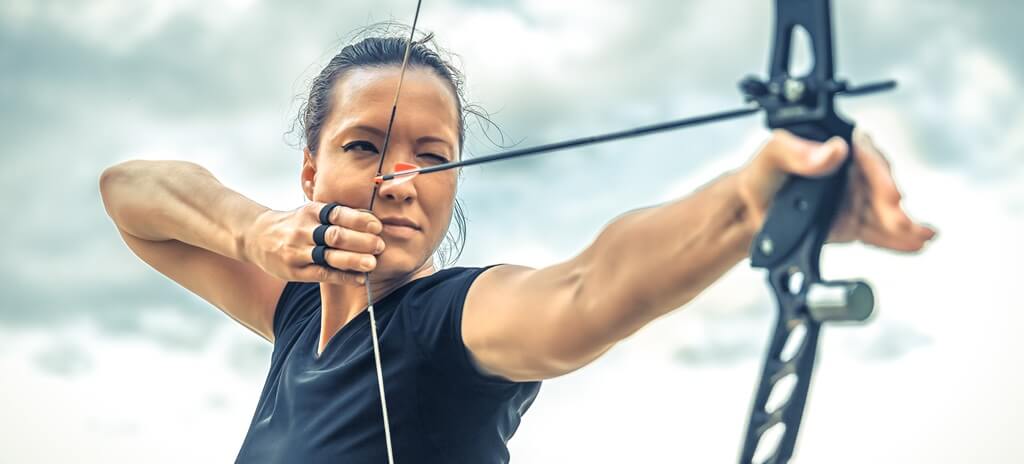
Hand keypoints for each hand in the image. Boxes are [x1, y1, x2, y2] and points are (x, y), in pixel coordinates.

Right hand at [243, 202, 385, 283]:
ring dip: (353, 260)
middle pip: (335, 235)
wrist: (257, 236)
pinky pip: (322, 274)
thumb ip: (338, 215)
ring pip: (329, 256)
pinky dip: (343, 277)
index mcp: (311, 212)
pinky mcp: (294, 271)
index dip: (359, 220)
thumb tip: (372, 218)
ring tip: (372, 263)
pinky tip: (359, 279)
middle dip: (360, 241)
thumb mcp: (312, 212)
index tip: (377, 226)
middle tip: (380, 245)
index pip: (338, 214)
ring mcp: (297, 251)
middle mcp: (304, 230)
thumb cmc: (296, 223)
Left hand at [736, 129, 936, 251]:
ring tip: (919, 236)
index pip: (867, 155)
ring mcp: (855, 197)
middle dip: (892, 205)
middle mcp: (851, 170)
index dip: (881, 174)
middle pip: (880, 185)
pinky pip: (878, 230)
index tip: (889, 193)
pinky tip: (916, 243)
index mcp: (836, 146)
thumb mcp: (772, 156)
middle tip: (898, 221)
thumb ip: (797, 151)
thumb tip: (833, 149)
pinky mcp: (853, 222)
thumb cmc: (761, 175)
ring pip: (884, 210)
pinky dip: (897, 239)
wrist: (750, 211)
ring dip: (903, 224)